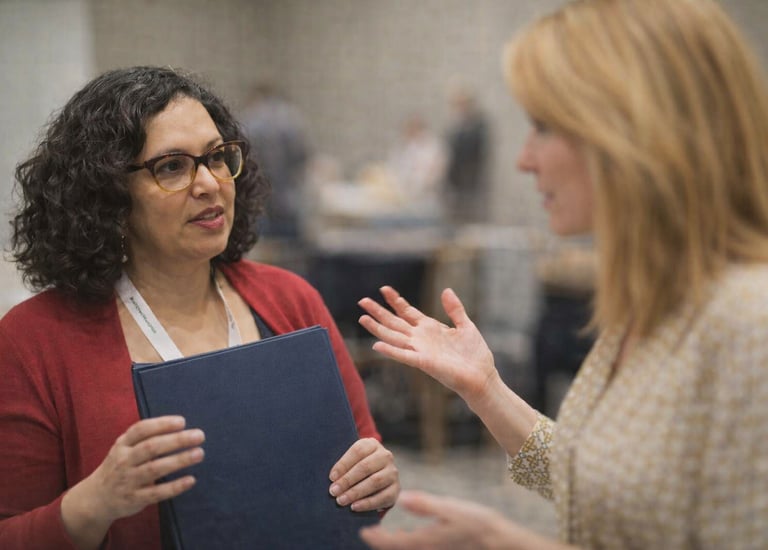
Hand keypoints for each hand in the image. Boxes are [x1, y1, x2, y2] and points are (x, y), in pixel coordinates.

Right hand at [61, 416, 204, 546]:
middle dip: (176, 440)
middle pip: (151, 448)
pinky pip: (156, 493)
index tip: (182, 422)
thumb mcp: (124, 447)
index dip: (161, 424)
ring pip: (154, 469)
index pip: (141, 430)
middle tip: (199, 435)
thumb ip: (146, 438)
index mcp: (122, 444)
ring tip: (199, 453)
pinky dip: (174, 487)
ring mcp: (128, 481)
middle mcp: (123, 461)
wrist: (96, 498)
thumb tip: (180, 426)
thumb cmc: (120, 465)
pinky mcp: (134, 499)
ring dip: (178, 461)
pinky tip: (191, 480)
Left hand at [328, 438, 399, 511]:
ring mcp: (392, 472)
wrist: (377, 479)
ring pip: (375, 481)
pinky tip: (354, 507)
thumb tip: (332, 479)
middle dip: (347, 480)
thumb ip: (343, 466)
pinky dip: (367, 503)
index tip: (331, 477)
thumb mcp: (351, 461)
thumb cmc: (357, 468)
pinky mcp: (396, 489)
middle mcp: (385, 456)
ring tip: (341, 500)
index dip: (343, 464)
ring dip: (356, 492)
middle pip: (365, 467)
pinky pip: (382, 497)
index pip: (358, 451)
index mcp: (372, 444)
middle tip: (334, 491)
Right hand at [358, 286, 496, 403]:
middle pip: (395, 322)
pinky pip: (404, 356)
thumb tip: (446, 290)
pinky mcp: (424, 363)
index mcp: (430, 328)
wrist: (482, 376)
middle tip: (362, 300)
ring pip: (394, 337)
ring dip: (378, 328)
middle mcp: (421, 339)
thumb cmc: (474, 354)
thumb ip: (455, 309)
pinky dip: (391, 351)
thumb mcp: (465, 326)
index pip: (407, 311)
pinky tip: (377, 345)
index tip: (384, 288)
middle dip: (378, 311)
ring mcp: (420, 350)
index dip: (395, 300)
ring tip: (362, 318)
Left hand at [359, 490, 522, 549]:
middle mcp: (426, 549)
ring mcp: (433, 549)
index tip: (363, 532)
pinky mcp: (440, 546)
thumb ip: (425, 504)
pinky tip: (405, 533)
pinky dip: (405, 541)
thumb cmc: (475, 522)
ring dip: (393, 542)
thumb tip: (401, 497)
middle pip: (397, 548)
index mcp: (425, 540)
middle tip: (368, 532)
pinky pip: (416, 547)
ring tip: (382, 533)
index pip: (393, 543)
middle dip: (382, 542)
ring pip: (406, 548)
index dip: (376, 538)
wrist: (496, 539)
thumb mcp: (450, 508)